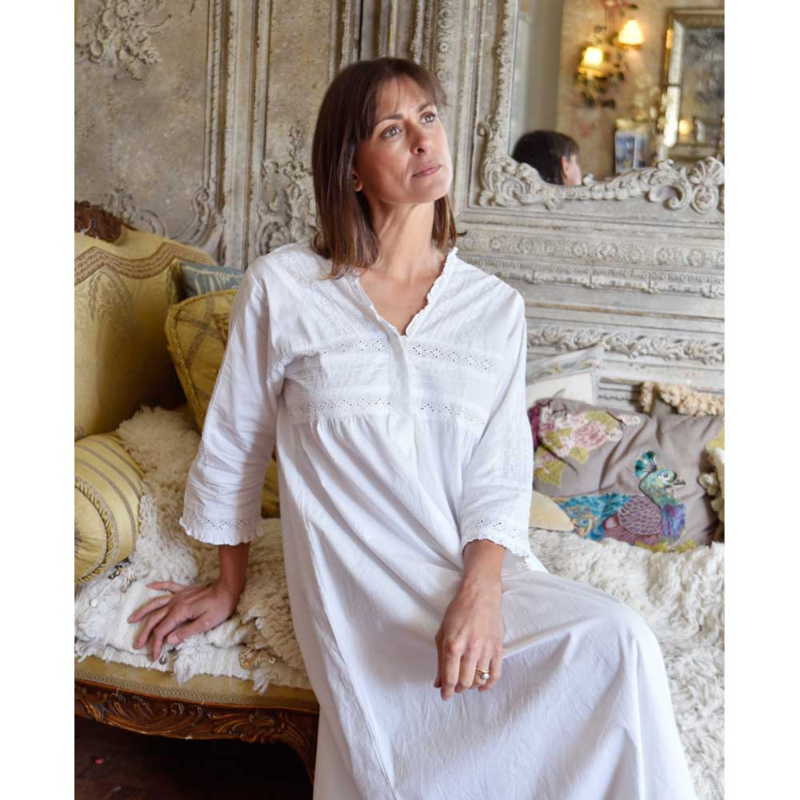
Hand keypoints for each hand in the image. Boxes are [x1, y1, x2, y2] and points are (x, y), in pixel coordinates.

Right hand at [127, 580, 240, 661]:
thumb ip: (187, 632)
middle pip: (155, 619)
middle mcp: (175, 603)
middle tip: (136, 645)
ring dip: (143, 611)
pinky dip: (158, 585)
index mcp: (180, 613)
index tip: (154, 656)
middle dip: (145, 634)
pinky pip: (168, 586)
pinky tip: (149, 586)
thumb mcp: (206, 623)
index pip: (162, 631)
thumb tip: (169, 641)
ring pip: (156, 603)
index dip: (156, 645)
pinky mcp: (184, 590)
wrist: (228, 588)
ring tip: (131, 619)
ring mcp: (179, 595)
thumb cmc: (219, 607)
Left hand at [433, 577, 503, 700]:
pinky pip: (495, 674)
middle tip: (455, 687)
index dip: (447, 691)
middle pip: (464, 682)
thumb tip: (438, 682)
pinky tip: (482, 686)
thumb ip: (440, 659)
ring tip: (466, 682)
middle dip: (458, 689)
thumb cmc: (458, 610)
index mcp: (453, 645)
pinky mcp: (498, 648)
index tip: (445, 695)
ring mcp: (486, 650)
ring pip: (479, 680)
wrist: (480, 594)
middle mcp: (470, 649)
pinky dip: (488, 684)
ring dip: (471, 686)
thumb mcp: (442, 632)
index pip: (450, 678)